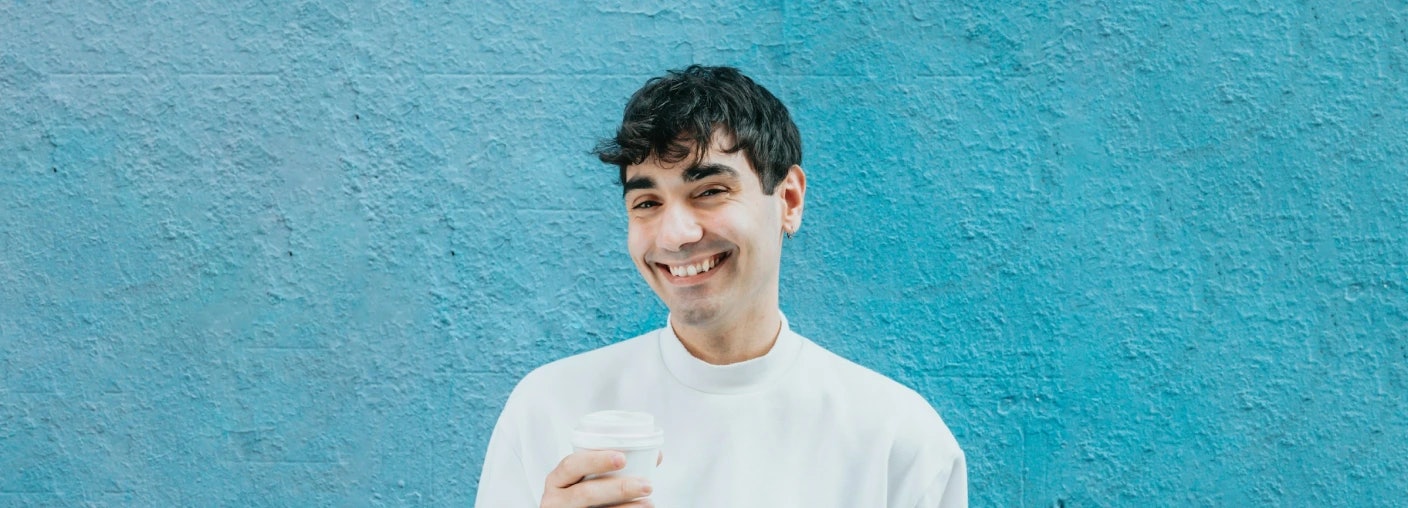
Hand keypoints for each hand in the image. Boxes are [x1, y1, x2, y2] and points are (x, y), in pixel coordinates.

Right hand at [540, 450, 660, 507]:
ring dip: (627, 507)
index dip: (596, 460)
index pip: (572, 465)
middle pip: (586, 493)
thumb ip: (611, 466)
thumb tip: (655, 455)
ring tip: (649, 502)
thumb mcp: (586, 479)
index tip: (622, 458)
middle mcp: (556, 500)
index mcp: (557, 480)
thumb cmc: (581, 494)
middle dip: (619, 488)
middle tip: (646, 485)